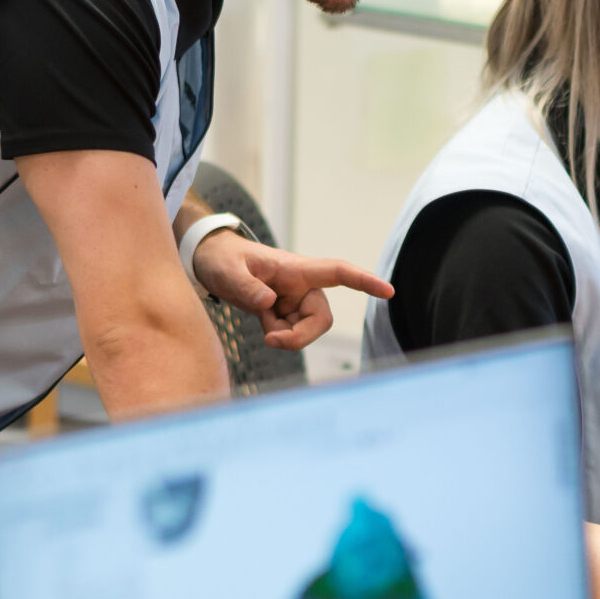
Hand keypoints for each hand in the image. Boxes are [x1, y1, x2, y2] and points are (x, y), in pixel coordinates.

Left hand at [191, 233, 393, 349]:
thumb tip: (270, 302)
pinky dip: (278, 336)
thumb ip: (247, 287)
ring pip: (307, 330)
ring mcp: (296, 301)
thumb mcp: (227, 271)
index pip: (338, 273)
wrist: (210, 262)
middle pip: (321, 318)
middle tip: (270, 340)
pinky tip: (262, 324)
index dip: (365, 281)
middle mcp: (302, 285)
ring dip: (286, 337)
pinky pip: (292, 334)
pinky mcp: (287, 313)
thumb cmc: (222, 258)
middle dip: (301, 336)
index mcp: (296, 269)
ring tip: (261, 327)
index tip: (388, 292)